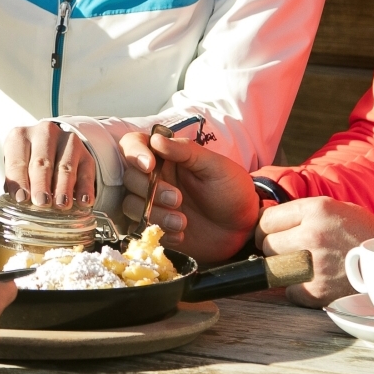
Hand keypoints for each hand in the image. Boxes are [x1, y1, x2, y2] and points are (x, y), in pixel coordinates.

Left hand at [0, 121, 96, 206]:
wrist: (53, 150)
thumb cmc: (27, 165)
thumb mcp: (16, 170)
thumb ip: (15, 183)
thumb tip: (19, 201)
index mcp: (20, 137)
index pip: (17, 161)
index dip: (19, 181)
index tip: (22, 198)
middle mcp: (44, 133)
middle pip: (42, 162)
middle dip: (41, 184)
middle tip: (42, 202)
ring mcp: (67, 141)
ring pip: (65, 166)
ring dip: (63, 187)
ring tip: (61, 204)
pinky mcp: (85, 153)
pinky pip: (86, 172)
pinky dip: (85, 188)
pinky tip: (83, 201)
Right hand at [117, 131, 257, 263]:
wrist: (243, 227)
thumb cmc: (232, 190)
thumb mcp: (216, 166)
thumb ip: (186, 151)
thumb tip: (156, 140)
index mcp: (167, 157)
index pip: (133, 145)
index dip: (135, 153)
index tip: (150, 166)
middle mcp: (156, 178)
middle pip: (130, 178)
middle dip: (151, 190)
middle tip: (178, 199)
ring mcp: (154, 204)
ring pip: (131, 205)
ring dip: (154, 214)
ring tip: (182, 222)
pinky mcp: (156, 226)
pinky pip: (141, 229)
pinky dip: (160, 232)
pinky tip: (182, 234)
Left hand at [255, 197, 373, 306]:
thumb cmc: (361, 232)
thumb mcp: (334, 208)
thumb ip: (301, 213)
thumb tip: (265, 221)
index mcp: (316, 210)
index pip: (267, 220)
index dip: (265, 229)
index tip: (270, 235)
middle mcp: (313, 234)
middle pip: (268, 244)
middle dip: (275, 249)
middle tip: (290, 252)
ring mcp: (316, 263)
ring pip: (276, 268)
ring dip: (285, 269)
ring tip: (302, 266)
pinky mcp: (319, 290)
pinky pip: (289, 291)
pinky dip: (297, 290)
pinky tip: (312, 282)